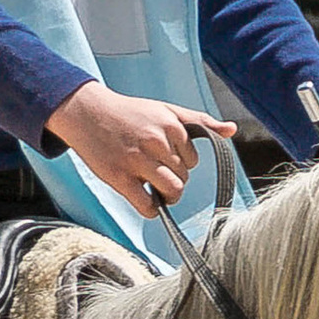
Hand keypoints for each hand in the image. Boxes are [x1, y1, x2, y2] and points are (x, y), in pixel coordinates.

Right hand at [48, 79, 235, 214]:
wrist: (86, 111)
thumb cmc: (129, 113)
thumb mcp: (166, 109)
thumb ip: (200, 120)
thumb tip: (232, 130)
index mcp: (170, 125)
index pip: (192, 159)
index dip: (181, 163)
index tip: (165, 159)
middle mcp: (156, 141)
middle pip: (183, 177)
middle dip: (173, 179)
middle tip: (155, 172)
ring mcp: (137, 161)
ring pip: (172, 190)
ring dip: (167, 196)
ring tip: (155, 189)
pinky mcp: (119, 177)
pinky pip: (147, 206)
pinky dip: (151, 209)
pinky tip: (144, 199)